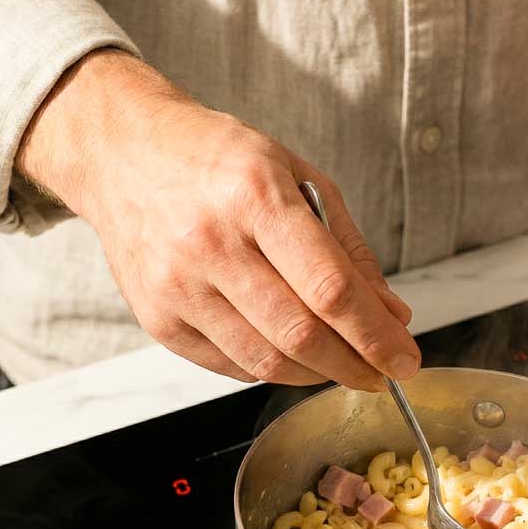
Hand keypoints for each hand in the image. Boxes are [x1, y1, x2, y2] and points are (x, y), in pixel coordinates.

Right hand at [16, 50, 418, 390]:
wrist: (122, 154)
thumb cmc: (217, 161)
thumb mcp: (296, 178)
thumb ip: (348, 250)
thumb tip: (390, 315)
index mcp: (255, 196)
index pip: (330, 289)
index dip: (376, 336)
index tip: (405, 359)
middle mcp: (209, 243)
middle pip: (300, 336)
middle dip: (354, 366)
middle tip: (380, 373)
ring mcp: (176, 287)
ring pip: (266, 362)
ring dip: (316, 374)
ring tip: (340, 365)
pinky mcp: (158, 321)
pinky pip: (231, 367)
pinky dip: (272, 369)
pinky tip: (289, 354)